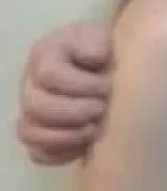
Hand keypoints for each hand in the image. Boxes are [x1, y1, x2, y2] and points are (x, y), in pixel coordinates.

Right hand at [17, 21, 112, 164]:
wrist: (112, 65)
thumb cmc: (107, 49)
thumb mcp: (103, 36)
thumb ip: (95, 41)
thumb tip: (93, 57)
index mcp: (46, 56)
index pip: (49, 74)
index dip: (79, 84)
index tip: (107, 85)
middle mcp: (32, 84)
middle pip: (35, 106)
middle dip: (73, 111)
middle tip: (101, 108)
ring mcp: (34, 111)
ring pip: (30, 132)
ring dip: (65, 136)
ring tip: (95, 129)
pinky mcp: (43, 134)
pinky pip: (38, 153)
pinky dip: (60, 154)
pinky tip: (85, 146)